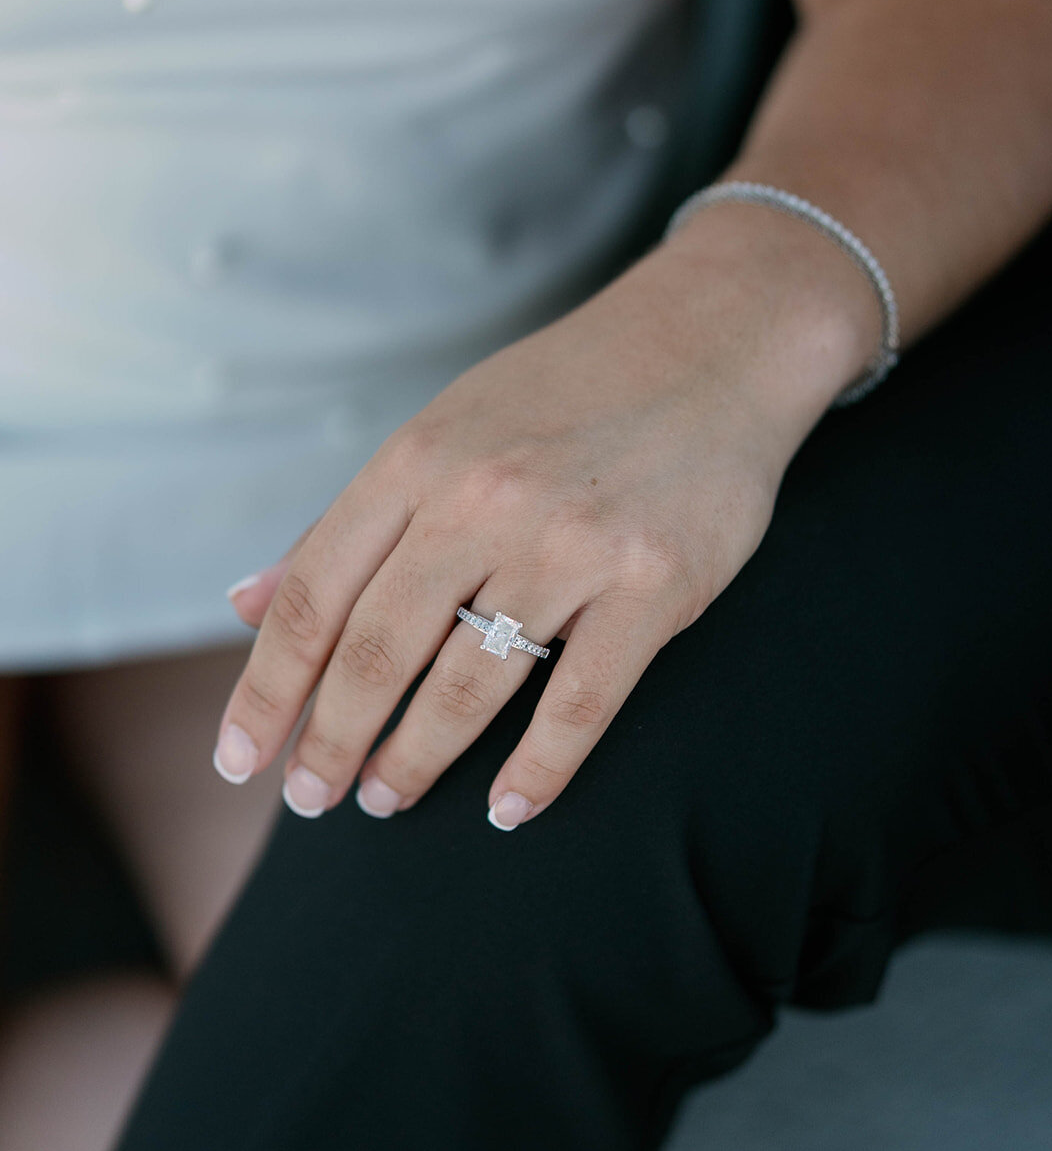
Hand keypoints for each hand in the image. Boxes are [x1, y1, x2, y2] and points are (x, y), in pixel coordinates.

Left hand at [212, 212, 865, 828]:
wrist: (712, 341)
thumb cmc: (564, 393)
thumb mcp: (439, 431)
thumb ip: (346, 523)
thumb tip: (246, 604)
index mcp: (418, 460)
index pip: (315, 593)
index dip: (267, 688)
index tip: (240, 756)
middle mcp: (483, 500)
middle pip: (379, 650)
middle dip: (331, 741)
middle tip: (313, 799)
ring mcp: (572, 543)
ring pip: (469, 686)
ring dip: (414, 760)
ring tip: (385, 799)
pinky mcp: (654, 583)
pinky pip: (581, 703)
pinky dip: (537, 771)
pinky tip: (506, 809)